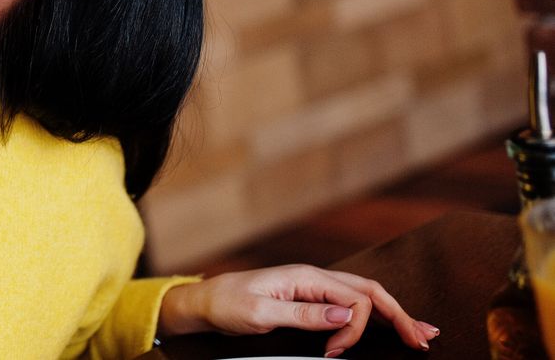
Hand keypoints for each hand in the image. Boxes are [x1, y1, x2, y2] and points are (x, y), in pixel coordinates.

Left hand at [157, 264, 441, 357]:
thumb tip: (347, 315)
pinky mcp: (309, 298)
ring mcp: (313, 286)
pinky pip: (349, 302)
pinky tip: (387, 322)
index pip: (354, 298)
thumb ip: (305, 314)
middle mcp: (314, 277)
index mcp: (306, 277)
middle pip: (369, 291)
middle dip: (399, 314)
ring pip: (364, 295)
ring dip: (392, 313)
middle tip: (424, 339)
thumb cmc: (227, 303)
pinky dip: (373, 313)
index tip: (335, 353)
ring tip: (419, 332)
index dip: (356, 328)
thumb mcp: (262, 312)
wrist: (204, 301)